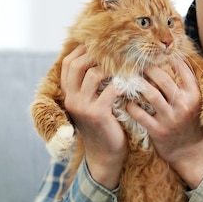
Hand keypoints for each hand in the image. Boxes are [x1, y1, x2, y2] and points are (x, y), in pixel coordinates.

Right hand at [61, 45, 127, 188]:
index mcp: (68, 94)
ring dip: (114, 67)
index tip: (101, 45)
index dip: (82, 51)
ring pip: (94, 74)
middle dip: (95, 54)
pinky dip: (124, 83)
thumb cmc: (104, 126)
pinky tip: (134, 83)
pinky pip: (111, 89)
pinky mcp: (97, 114)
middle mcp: (71, 99)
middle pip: (76, 64)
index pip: (68, 63)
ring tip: (128, 66)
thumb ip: (92, 85)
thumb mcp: (93, 104)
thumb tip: (104, 60)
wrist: (106, 156)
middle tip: (116, 52)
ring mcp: (82, 106)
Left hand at [126, 59, 202, 188]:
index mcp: (193, 94)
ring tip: (127, 77)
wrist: (191, 153)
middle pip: (162, 78)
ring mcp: (171, 118)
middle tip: (134, 61)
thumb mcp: (194, 102)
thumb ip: (187, 82)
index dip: (166, 57)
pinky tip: (125, 101)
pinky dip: (130, 106)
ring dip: (137, 84)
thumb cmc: (190, 122)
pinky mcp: (159, 131)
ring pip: (150, 94)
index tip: (154, 51)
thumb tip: (176, 58)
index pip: (181, 68)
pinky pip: (140, 114)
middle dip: (147, 67)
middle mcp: (183, 104)